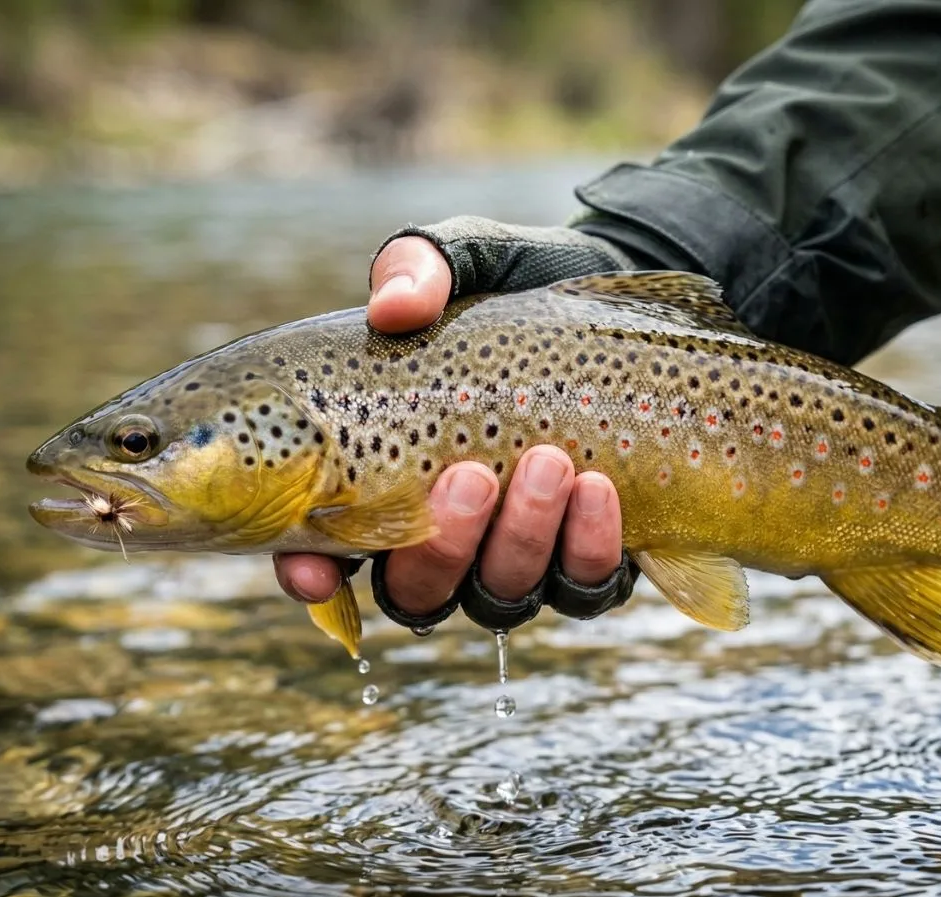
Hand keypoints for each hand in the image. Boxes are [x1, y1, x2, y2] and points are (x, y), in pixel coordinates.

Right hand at [274, 228, 629, 619]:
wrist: (630, 306)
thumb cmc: (521, 287)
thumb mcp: (466, 256)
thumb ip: (419, 266)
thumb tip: (396, 305)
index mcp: (378, 474)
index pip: (323, 551)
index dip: (310, 574)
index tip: (320, 570)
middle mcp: (440, 534)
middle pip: (416, 591)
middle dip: (438, 549)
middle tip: (468, 476)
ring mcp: (515, 555)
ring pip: (499, 595)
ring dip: (520, 539)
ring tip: (552, 461)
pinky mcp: (589, 560)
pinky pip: (583, 587)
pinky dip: (587, 547)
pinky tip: (599, 488)